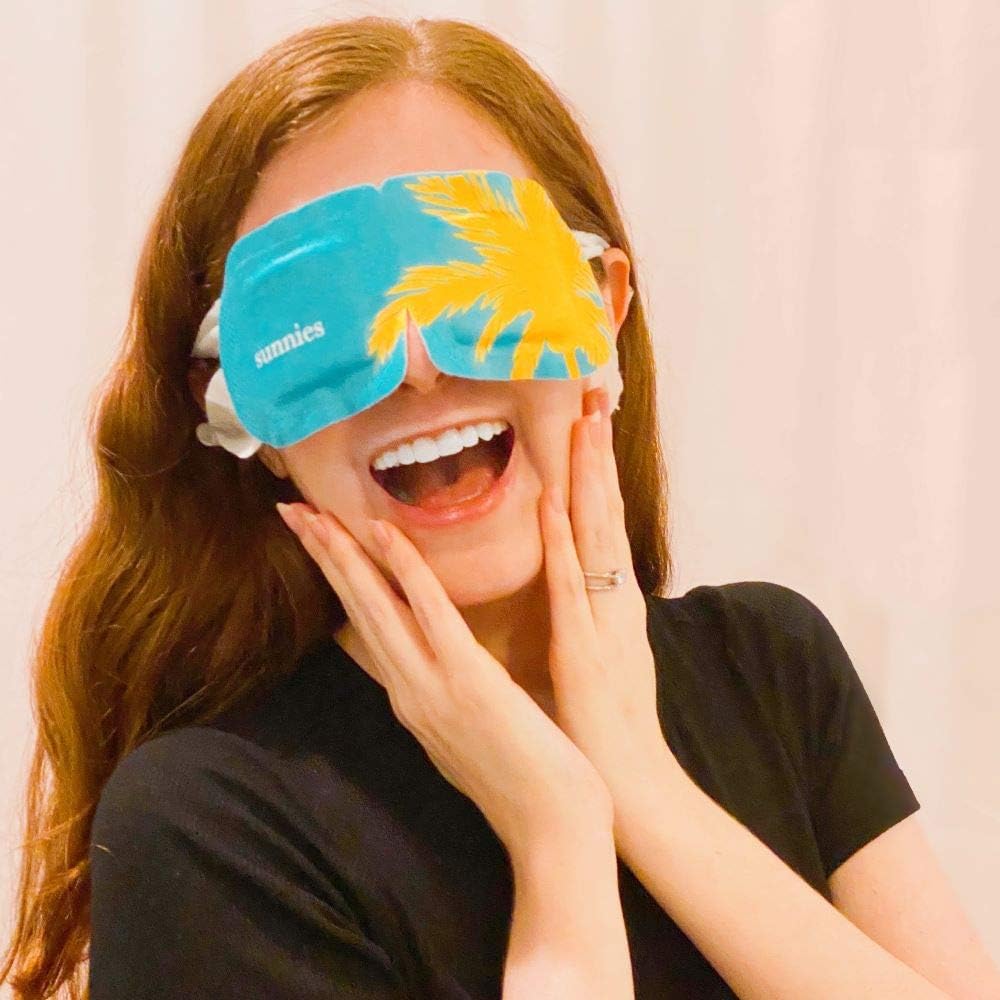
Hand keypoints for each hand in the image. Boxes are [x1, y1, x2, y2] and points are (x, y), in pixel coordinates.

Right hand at [275, 499, 613, 851]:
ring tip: (311, 514)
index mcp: (414, 700)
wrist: (553, 833)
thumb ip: (446, 698)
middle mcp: (409, 691)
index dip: (341, 582)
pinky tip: (381, 533)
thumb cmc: (526, 784)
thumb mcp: (470, 736)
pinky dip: (403, 570)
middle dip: (324, 559)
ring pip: (377, 606)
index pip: (367, 628)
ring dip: (342, 555)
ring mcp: (432, 686)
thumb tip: (436, 665)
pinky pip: (430, 611)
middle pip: (357, 610)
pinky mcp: (467, 679)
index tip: (319, 543)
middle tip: (292, 511)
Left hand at [537, 388, 674, 816]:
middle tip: (594, 395)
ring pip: (596, 536)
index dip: (598, 470)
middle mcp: (615, 599)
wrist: (627, 781)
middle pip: (606, 514)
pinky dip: (563, 543)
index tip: (589, 420)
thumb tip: (572, 576)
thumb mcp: (600, 650)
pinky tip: (552, 503)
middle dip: (599, 454)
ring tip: (585, 424)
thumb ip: (588, 610)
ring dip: (589, 479)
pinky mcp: (583, 647)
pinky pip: (572, 587)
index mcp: (613, 599)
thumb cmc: (605, 720)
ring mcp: (603, 620)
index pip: (605, 521)